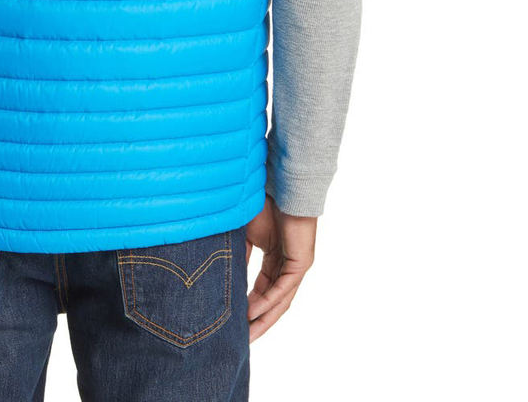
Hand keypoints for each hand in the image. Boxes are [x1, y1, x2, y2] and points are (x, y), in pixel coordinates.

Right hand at [244, 195, 316, 340]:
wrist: (279, 186)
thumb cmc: (263, 204)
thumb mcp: (244, 235)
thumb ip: (239, 256)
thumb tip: (226, 276)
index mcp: (275, 259)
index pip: (262, 290)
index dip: (248, 306)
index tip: (233, 321)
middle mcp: (288, 266)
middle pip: (273, 302)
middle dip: (257, 321)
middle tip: (242, 340)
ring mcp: (296, 266)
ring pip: (280, 300)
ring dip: (263, 318)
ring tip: (247, 334)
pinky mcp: (301, 262)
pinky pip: (283, 288)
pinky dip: (268, 301)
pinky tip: (253, 312)